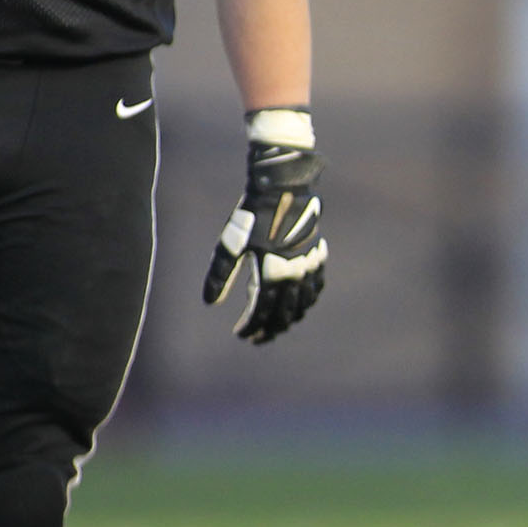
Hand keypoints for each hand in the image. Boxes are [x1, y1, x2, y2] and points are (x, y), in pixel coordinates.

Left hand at [204, 109, 325, 343]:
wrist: (284, 189)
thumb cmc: (252, 215)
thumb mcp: (230, 245)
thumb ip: (220, 276)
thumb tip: (210, 302)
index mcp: (272, 275)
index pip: (261, 313)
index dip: (250, 327)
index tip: (240, 334)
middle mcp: (294, 276)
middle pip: (284, 315)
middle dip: (270, 329)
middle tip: (257, 338)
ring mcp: (309, 267)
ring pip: (303, 304)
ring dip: (290, 319)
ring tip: (278, 325)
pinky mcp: (317, 256)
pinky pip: (316, 287)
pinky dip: (308, 301)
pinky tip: (301, 304)